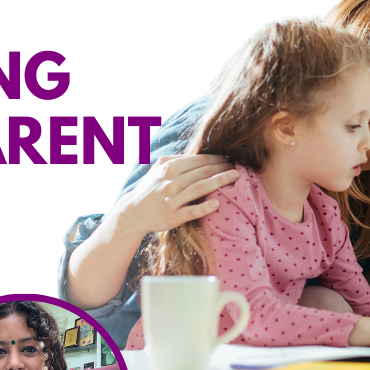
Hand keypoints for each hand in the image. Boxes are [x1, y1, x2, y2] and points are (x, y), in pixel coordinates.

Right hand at [113, 154, 235, 236]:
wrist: (132, 213)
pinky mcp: (172, 217)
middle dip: (222, 167)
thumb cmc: (148, 189)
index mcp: (168, 168)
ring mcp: (171, 200)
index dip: (216, 158)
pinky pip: (190, 211)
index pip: (198, 160)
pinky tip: (218, 204)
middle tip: (237, 167)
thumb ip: (174, 160)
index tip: (228, 158)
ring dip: (219, 181)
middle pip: (202, 172)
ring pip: (199, 188)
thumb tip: (193, 152)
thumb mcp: (157, 170)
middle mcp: (170, 182)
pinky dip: (204, 207)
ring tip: (235, 177)